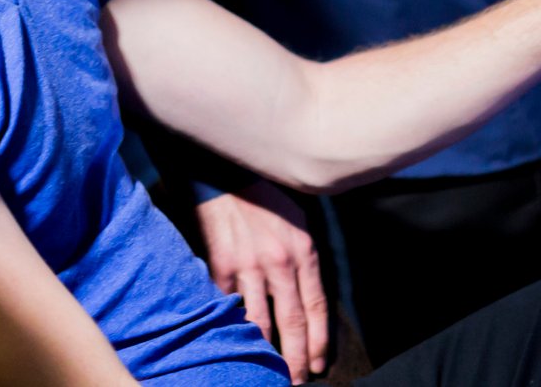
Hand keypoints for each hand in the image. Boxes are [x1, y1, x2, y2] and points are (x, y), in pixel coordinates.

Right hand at [197, 183, 328, 381]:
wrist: (224, 174)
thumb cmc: (264, 196)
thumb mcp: (297, 220)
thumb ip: (304, 256)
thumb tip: (306, 291)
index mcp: (304, 251)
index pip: (317, 308)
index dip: (319, 341)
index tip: (319, 364)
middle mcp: (279, 263)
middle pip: (292, 323)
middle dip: (296, 358)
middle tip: (296, 380)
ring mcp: (249, 268)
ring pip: (260, 323)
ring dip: (265, 352)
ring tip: (268, 372)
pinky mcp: (221, 269)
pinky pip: (229, 307)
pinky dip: (234, 328)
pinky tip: (236, 344)